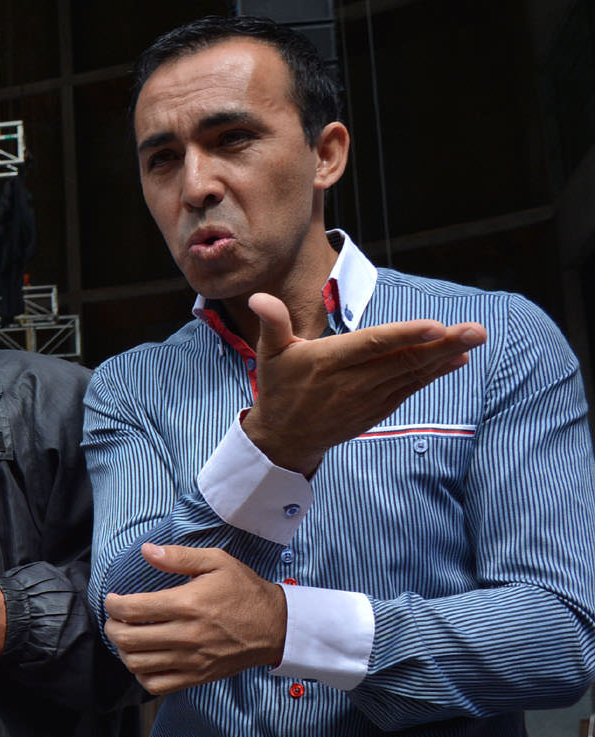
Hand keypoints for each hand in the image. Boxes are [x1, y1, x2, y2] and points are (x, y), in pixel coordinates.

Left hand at [102, 543, 286, 693]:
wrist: (276, 626)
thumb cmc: (245, 591)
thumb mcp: (217, 562)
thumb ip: (179, 556)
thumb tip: (146, 550)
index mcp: (187, 604)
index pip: (131, 609)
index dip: (112, 605)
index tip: (113, 600)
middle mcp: (186, 634)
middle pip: (127, 639)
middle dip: (111, 628)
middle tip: (115, 620)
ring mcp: (191, 659)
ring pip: (137, 664)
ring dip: (123, 651)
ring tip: (128, 639)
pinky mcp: (197, 676)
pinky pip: (156, 685)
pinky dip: (142, 675)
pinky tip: (146, 660)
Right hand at [242, 292, 483, 475]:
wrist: (284, 439)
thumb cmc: (279, 388)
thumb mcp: (269, 354)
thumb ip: (272, 322)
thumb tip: (258, 297)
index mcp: (327, 362)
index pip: (371, 345)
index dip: (404, 335)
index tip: (434, 325)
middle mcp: (352, 381)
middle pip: (402, 359)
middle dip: (442, 344)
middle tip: (477, 330)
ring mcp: (368, 398)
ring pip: (412, 374)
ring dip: (446, 356)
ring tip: (474, 338)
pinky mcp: (377, 409)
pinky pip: (410, 388)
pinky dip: (434, 374)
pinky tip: (455, 359)